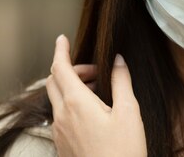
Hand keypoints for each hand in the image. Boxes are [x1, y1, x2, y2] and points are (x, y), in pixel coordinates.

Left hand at [46, 35, 146, 156]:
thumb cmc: (124, 151)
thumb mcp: (130, 113)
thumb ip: (122, 82)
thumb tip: (119, 59)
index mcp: (77, 103)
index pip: (60, 68)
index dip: (60, 50)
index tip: (62, 38)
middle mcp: (62, 116)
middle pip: (54, 81)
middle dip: (70, 68)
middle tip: (94, 70)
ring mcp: (59, 132)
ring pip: (56, 99)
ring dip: (72, 87)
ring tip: (99, 91)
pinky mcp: (62, 145)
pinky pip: (60, 116)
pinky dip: (71, 104)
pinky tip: (92, 112)